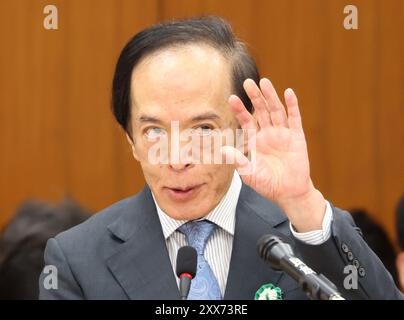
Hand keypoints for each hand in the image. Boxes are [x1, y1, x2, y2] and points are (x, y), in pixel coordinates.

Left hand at [221, 78, 325, 231]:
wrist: (289, 193)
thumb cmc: (267, 184)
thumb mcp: (249, 173)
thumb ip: (238, 160)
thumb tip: (223, 149)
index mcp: (255, 140)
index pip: (246, 121)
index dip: (239, 109)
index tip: (231, 97)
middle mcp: (268, 134)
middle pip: (261, 111)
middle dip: (254, 97)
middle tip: (247, 82)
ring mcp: (283, 134)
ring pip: (276, 111)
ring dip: (271, 97)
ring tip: (264, 82)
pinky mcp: (297, 137)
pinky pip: (295, 119)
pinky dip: (292, 106)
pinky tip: (288, 93)